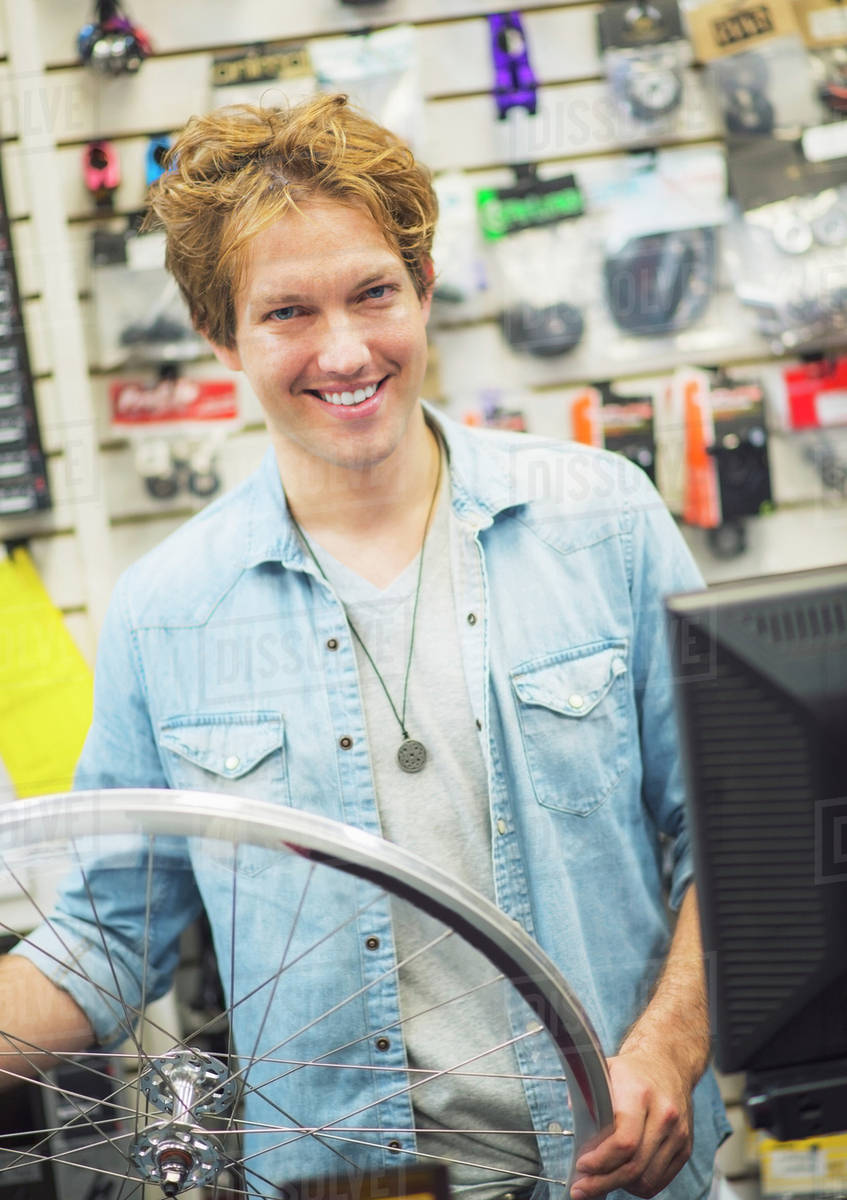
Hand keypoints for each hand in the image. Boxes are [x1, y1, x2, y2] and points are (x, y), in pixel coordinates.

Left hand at [570, 1049, 692, 1198]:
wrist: (668, 1063)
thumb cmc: (632, 1071)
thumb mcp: (605, 1071)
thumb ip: (586, 1093)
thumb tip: (572, 1118)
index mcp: (640, 1094)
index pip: (624, 1141)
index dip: (601, 1161)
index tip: (581, 1166)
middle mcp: (664, 1114)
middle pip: (634, 1166)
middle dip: (603, 1183)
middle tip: (581, 1189)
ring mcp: (678, 1133)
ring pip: (647, 1179)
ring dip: (620, 1186)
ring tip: (600, 1180)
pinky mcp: (685, 1148)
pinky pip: (660, 1180)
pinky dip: (638, 1185)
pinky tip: (622, 1177)